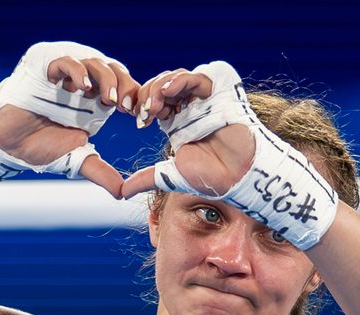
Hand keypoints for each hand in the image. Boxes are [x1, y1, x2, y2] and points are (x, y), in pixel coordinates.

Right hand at [0, 55, 140, 197]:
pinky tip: (83, 86)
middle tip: (127, 108)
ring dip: (107, 79)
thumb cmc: (41, 146)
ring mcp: (67, 74)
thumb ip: (101, 172)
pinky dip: (77, 70)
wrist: (8, 143)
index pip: (126, 89)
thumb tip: (122, 193)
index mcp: (97, 100)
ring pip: (95, 62)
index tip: (141, 119)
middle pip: (116, 72)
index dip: (136, 100)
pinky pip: (66, 60)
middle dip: (126, 87)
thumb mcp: (77, 159)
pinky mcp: (46, 68)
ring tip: (109, 99)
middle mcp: (86, 85)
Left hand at [121, 70, 255, 199]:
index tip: (139, 122)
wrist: (238, 176)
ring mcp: (204, 99)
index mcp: (176, 121)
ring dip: (160, 87)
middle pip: (161, 85)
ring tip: (154, 105)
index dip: (142, 106)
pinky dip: (181, 80)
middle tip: (144, 113)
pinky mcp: (220, 93)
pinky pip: (198, 77)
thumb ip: (146, 178)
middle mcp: (189, 107)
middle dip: (148, 95)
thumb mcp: (170, 175)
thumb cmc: (211, 177)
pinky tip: (169, 91)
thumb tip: (121, 192)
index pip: (153, 101)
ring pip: (177, 78)